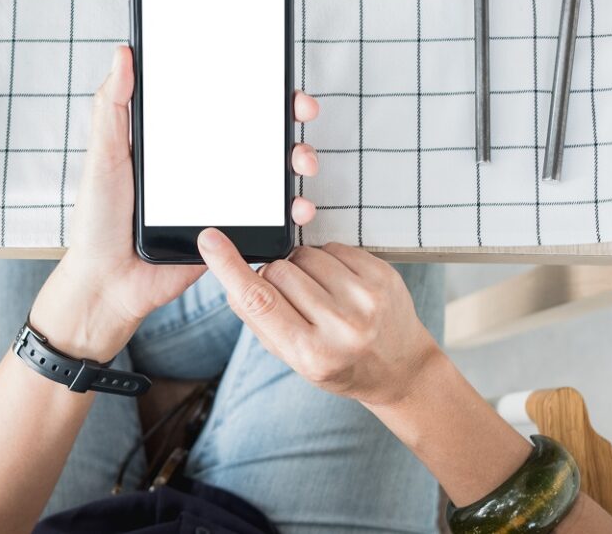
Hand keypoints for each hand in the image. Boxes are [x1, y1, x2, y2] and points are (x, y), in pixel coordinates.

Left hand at [31, 46, 320, 360]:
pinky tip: (298, 207)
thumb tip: (123, 52)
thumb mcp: (102, 156)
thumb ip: (113, 106)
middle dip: (290, 118)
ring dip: (299, 160)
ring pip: (273, 172)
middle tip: (302, 111)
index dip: (254, 86)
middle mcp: (207, 166)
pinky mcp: (232, 232)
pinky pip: (271, 218)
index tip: (275, 73)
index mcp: (179, 142)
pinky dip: (293, 210)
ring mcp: (224, 199)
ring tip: (302, 162)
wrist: (108, 284)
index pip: (224, 104)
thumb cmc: (98, 221)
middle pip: (260, 133)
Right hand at [197, 230, 438, 406]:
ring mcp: (366, 300)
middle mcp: (341, 327)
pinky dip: (327, 261)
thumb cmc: (340, 366)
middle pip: (279, 271)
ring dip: (302, 267)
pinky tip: (339, 285)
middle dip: (274, 276)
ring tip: (321, 294)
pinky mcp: (383, 277)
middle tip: (292, 298)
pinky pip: (333, 248)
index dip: (229, 267)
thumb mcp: (293, 358)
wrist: (401, 370)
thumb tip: (232, 280)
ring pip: (305, 255)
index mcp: (310, 353)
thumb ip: (259, 322)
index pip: (259, 301)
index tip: (210, 241)